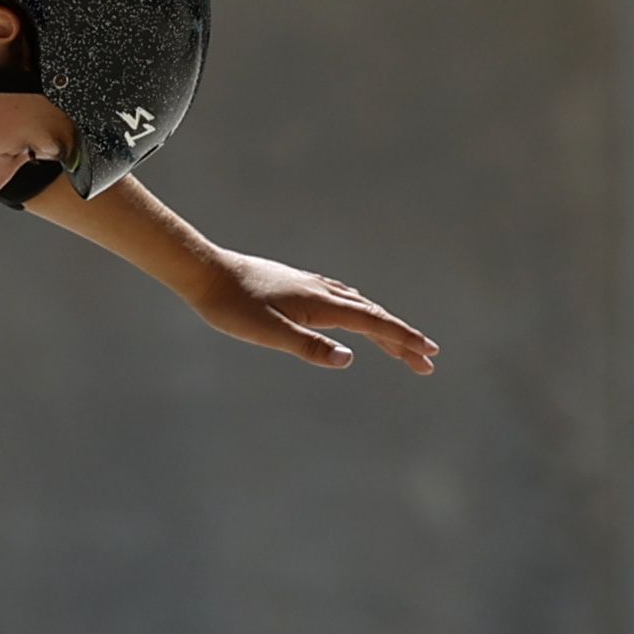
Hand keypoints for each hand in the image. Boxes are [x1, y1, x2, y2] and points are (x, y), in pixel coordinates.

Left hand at [191, 254, 439, 373]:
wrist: (205, 273)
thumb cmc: (232, 307)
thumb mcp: (268, 333)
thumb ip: (308, 346)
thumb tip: (349, 359)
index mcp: (319, 304)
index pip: (373, 324)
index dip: (402, 339)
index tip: (428, 354)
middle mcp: (321, 291)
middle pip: (373, 316)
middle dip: (401, 339)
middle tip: (427, 361)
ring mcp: (310, 286)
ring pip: (359, 306)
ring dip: (383, 326)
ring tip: (399, 345)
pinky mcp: (298, 286)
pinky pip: (342, 299)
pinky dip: (361, 312)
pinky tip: (355, 315)